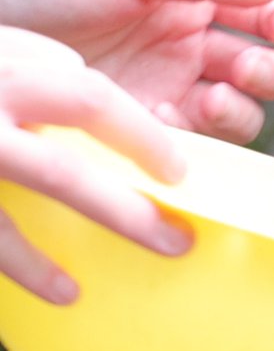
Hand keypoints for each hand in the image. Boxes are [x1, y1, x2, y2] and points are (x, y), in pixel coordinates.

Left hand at [0, 0, 273, 142]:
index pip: (271, 14)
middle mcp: (192, 49)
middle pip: (267, 71)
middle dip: (268, 71)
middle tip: (239, 68)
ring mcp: (168, 94)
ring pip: (241, 116)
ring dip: (242, 110)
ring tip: (210, 100)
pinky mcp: (137, 138)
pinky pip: (192, 152)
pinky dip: (199, 147)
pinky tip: (164, 126)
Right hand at [0, 26, 194, 303]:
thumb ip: (37, 61)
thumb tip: (89, 86)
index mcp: (5, 69)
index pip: (91, 101)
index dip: (142, 136)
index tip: (179, 172)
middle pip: (63, 170)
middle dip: (125, 211)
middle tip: (176, 241)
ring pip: (10, 217)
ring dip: (57, 256)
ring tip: (96, 284)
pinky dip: (17, 266)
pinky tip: (56, 289)